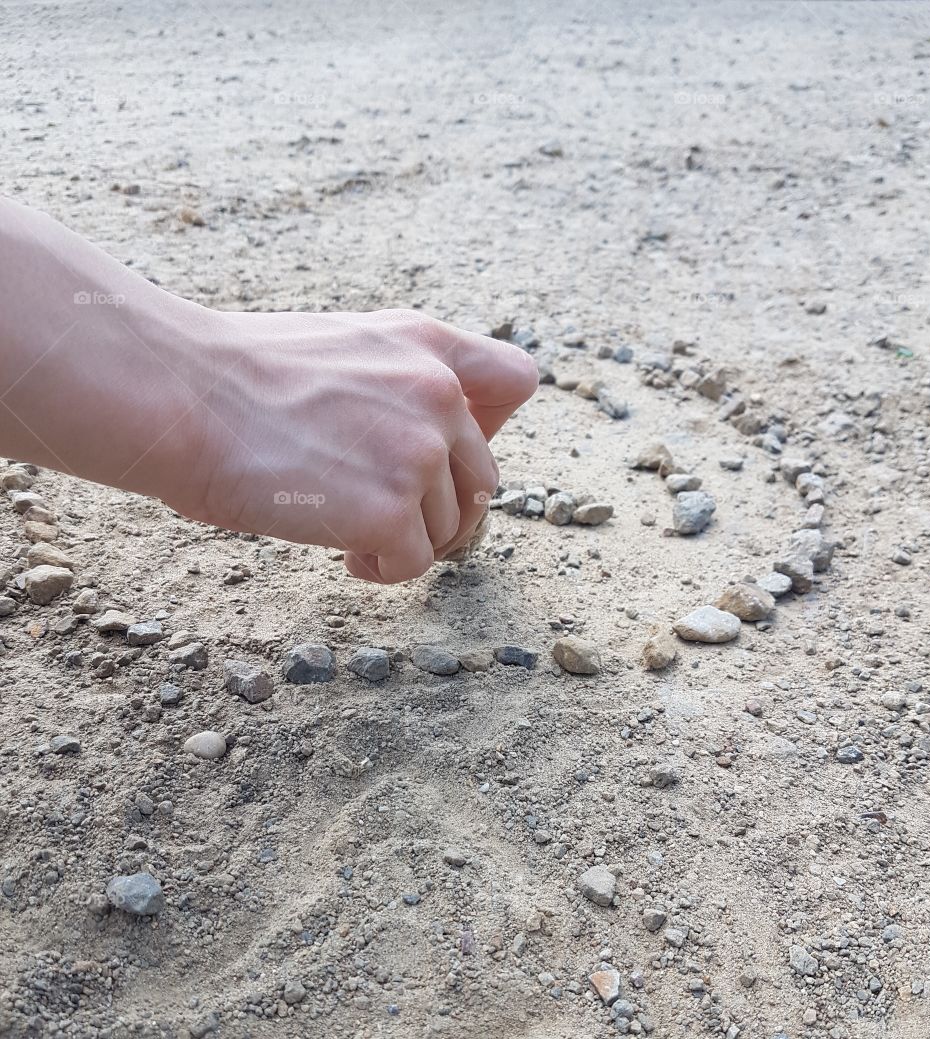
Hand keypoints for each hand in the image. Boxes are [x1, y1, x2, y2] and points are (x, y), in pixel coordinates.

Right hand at [179, 308, 537, 582]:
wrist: (182, 397)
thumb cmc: (239, 379)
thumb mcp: (344, 345)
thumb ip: (402, 379)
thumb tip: (437, 443)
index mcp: (427, 347)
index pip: (516, 381)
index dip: (492, 425)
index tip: (443, 450)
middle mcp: (438, 395)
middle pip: (482, 480)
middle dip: (437, 508)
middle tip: (380, 516)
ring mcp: (418, 455)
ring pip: (448, 529)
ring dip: (404, 542)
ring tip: (345, 530)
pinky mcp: (390, 512)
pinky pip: (413, 565)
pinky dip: (382, 570)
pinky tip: (343, 554)